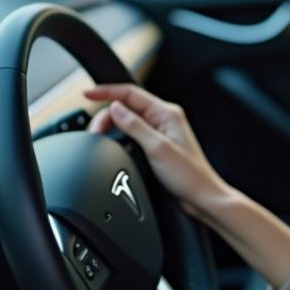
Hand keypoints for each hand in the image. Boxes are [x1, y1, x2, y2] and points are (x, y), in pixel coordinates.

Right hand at [84, 84, 229, 218]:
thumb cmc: (188, 175)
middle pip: (127, 106)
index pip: (131, 93)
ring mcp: (161, 132)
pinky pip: (133, 133)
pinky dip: (119, 136)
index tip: (87, 93)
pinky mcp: (157, 145)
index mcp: (167, 113)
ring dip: (112, 126)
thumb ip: (135, 125)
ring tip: (99, 137)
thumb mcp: (157, 148)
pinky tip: (112, 143)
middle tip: (93, 131)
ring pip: (128, 120)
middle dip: (106, 115)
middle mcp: (164, 119)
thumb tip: (115, 107)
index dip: (107, 92)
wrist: (202, 197)